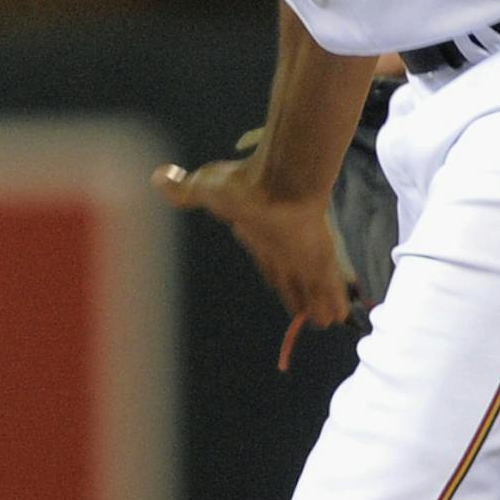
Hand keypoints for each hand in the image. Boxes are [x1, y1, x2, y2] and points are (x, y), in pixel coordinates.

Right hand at [154, 153, 352, 363]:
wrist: (277, 182)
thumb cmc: (241, 185)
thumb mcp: (204, 188)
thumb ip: (184, 190)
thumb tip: (159, 177)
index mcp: (257, 233)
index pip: (267, 260)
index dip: (274, 275)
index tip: (279, 286)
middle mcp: (281, 247)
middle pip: (290, 277)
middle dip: (298, 294)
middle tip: (305, 313)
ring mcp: (302, 254)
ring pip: (310, 286)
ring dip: (317, 303)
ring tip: (326, 322)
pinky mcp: (320, 260)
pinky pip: (327, 287)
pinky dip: (333, 301)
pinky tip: (340, 315)